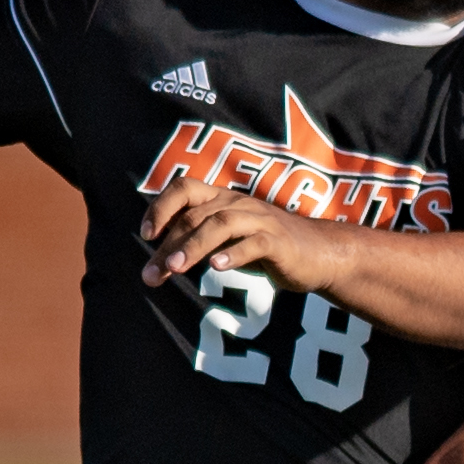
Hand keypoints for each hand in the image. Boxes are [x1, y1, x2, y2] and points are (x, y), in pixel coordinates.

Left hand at [138, 173, 367, 299]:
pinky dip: (234, 254)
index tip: (145, 236)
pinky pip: (254, 243)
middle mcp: (239, 203)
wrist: (318, 254)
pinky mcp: (279, 241)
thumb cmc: (268, 247)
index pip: (184, 188)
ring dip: (193, 246)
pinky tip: (218, 267)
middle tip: (152, 274)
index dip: (161, 207)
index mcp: (223, 198)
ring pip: (221, 225)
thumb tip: (161, 256)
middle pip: (196, 216)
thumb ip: (200, 240)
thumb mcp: (229, 239)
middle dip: (169, 245)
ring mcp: (260, 220)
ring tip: (175, 268)